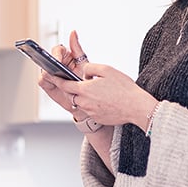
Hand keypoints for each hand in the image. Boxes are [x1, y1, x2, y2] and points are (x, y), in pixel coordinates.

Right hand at [38, 31, 89, 113]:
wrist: (85, 98)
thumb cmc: (85, 80)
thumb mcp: (84, 63)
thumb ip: (77, 48)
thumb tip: (73, 32)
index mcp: (65, 55)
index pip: (57, 50)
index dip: (56, 54)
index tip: (58, 60)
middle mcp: (55, 63)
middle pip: (48, 58)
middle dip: (49, 62)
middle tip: (54, 69)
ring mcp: (50, 73)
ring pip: (44, 69)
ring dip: (50, 74)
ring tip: (58, 79)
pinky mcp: (46, 83)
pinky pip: (42, 80)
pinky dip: (48, 82)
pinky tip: (55, 85)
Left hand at [41, 31, 156, 128]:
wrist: (136, 107)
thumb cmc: (124, 88)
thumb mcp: (106, 70)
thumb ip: (90, 68)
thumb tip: (83, 71)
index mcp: (84, 89)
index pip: (64, 84)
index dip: (57, 79)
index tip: (51, 76)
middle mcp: (84, 102)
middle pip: (73, 94)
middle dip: (75, 88)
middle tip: (86, 83)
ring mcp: (91, 112)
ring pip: (82, 103)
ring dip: (86, 97)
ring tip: (100, 91)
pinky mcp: (98, 118)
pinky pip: (91, 110)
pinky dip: (94, 105)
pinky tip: (107, 100)